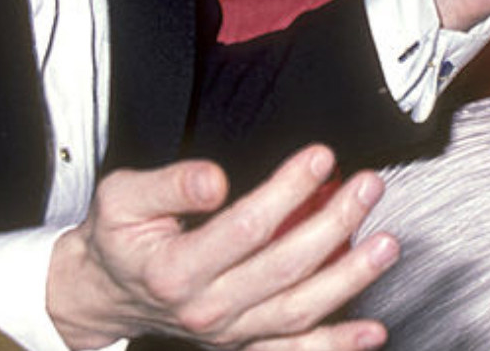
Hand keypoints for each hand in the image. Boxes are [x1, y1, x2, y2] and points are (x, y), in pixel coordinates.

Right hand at [46, 147, 397, 350]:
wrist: (104, 294)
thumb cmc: (118, 239)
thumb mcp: (122, 198)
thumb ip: (169, 184)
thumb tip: (213, 180)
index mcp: (176, 270)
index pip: (246, 228)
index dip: (288, 191)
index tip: (320, 157)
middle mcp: (206, 310)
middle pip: (283, 267)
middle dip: (333, 224)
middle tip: (367, 187)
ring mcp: (229, 334)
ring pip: (298, 311)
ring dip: (348, 279)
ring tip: (385, 245)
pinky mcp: (241, 346)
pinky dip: (335, 344)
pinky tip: (371, 330)